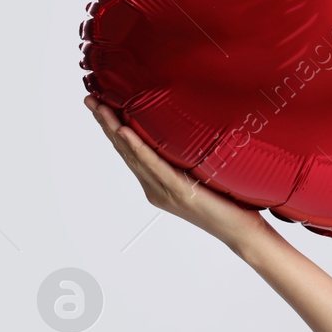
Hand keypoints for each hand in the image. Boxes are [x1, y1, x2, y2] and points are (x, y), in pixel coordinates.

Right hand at [84, 95, 270, 251]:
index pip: (131, 152)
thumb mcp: (204, 175)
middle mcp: (156, 188)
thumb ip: (190, 158)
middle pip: (125, 151)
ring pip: (134, 156)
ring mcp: (165, 191)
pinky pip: (155, 167)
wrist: (241, 232)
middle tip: (90, 99)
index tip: (100, 104)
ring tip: (100, 109)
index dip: (114, 128)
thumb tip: (194, 128)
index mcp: (158, 183)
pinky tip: (124, 132)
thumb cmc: (229, 203)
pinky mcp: (179, 191)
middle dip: (106, 124)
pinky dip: (138, 148)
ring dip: (114, 129)